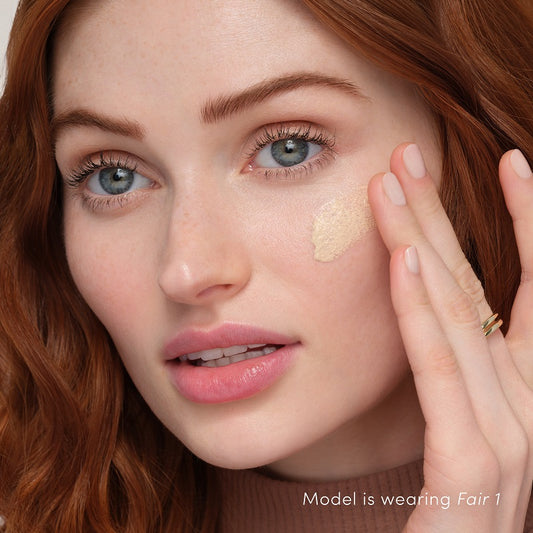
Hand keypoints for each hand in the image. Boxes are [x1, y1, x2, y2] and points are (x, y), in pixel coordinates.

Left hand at [368, 143, 532, 531]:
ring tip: (392, 183)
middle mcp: (529, 396)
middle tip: (410, 155)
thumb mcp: (473, 428)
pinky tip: (400, 258)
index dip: (527, 220)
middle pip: (478, 283)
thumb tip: (434, 308)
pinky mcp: (471, 462)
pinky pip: (439, 369)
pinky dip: (418, 311)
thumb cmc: (469, 513)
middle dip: (445, 213)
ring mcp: (510, 428)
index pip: (528, 287)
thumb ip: (461, 374)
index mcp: (528, 386)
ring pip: (457, 311)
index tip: (510, 162)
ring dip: (422, 239)